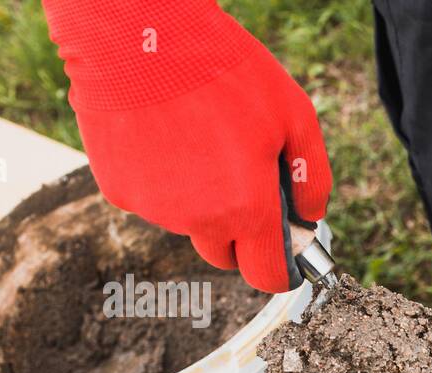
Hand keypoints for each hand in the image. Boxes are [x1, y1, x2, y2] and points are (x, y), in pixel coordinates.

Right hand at [43, 0, 331, 291]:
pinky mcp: (119, 191)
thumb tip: (311, 215)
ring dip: (198, 200)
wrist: (139, 39)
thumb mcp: (295, 116)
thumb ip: (312, 177)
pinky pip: (151, 200)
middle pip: (224, 254)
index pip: (266, 276)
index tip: (281, 254)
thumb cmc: (224, 71)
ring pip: (187, 224)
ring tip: (198, 140)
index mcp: (247, 210)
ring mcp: (155, 209)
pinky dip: (161, 180)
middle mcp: (199, 221)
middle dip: (238, 232)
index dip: (278, 269)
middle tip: (240, 180)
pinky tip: (165, 136)